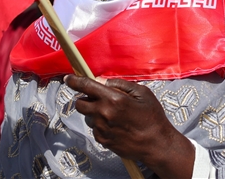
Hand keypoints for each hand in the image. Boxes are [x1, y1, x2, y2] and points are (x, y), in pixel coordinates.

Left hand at [64, 75, 193, 177]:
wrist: (156, 144)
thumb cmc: (152, 117)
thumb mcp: (142, 93)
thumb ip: (121, 85)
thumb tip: (103, 82)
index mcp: (114, 99)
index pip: (86, 86)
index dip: (74, 81)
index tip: (68, 79)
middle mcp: (104, 113)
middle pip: (80, 103)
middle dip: (84, 99)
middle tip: (97, 99)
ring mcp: (101, 129)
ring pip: (88, 116)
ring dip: (94, 113)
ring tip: (113, 115)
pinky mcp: (102, 141)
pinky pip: (95, 128)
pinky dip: (101, 125)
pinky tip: (115, 126)